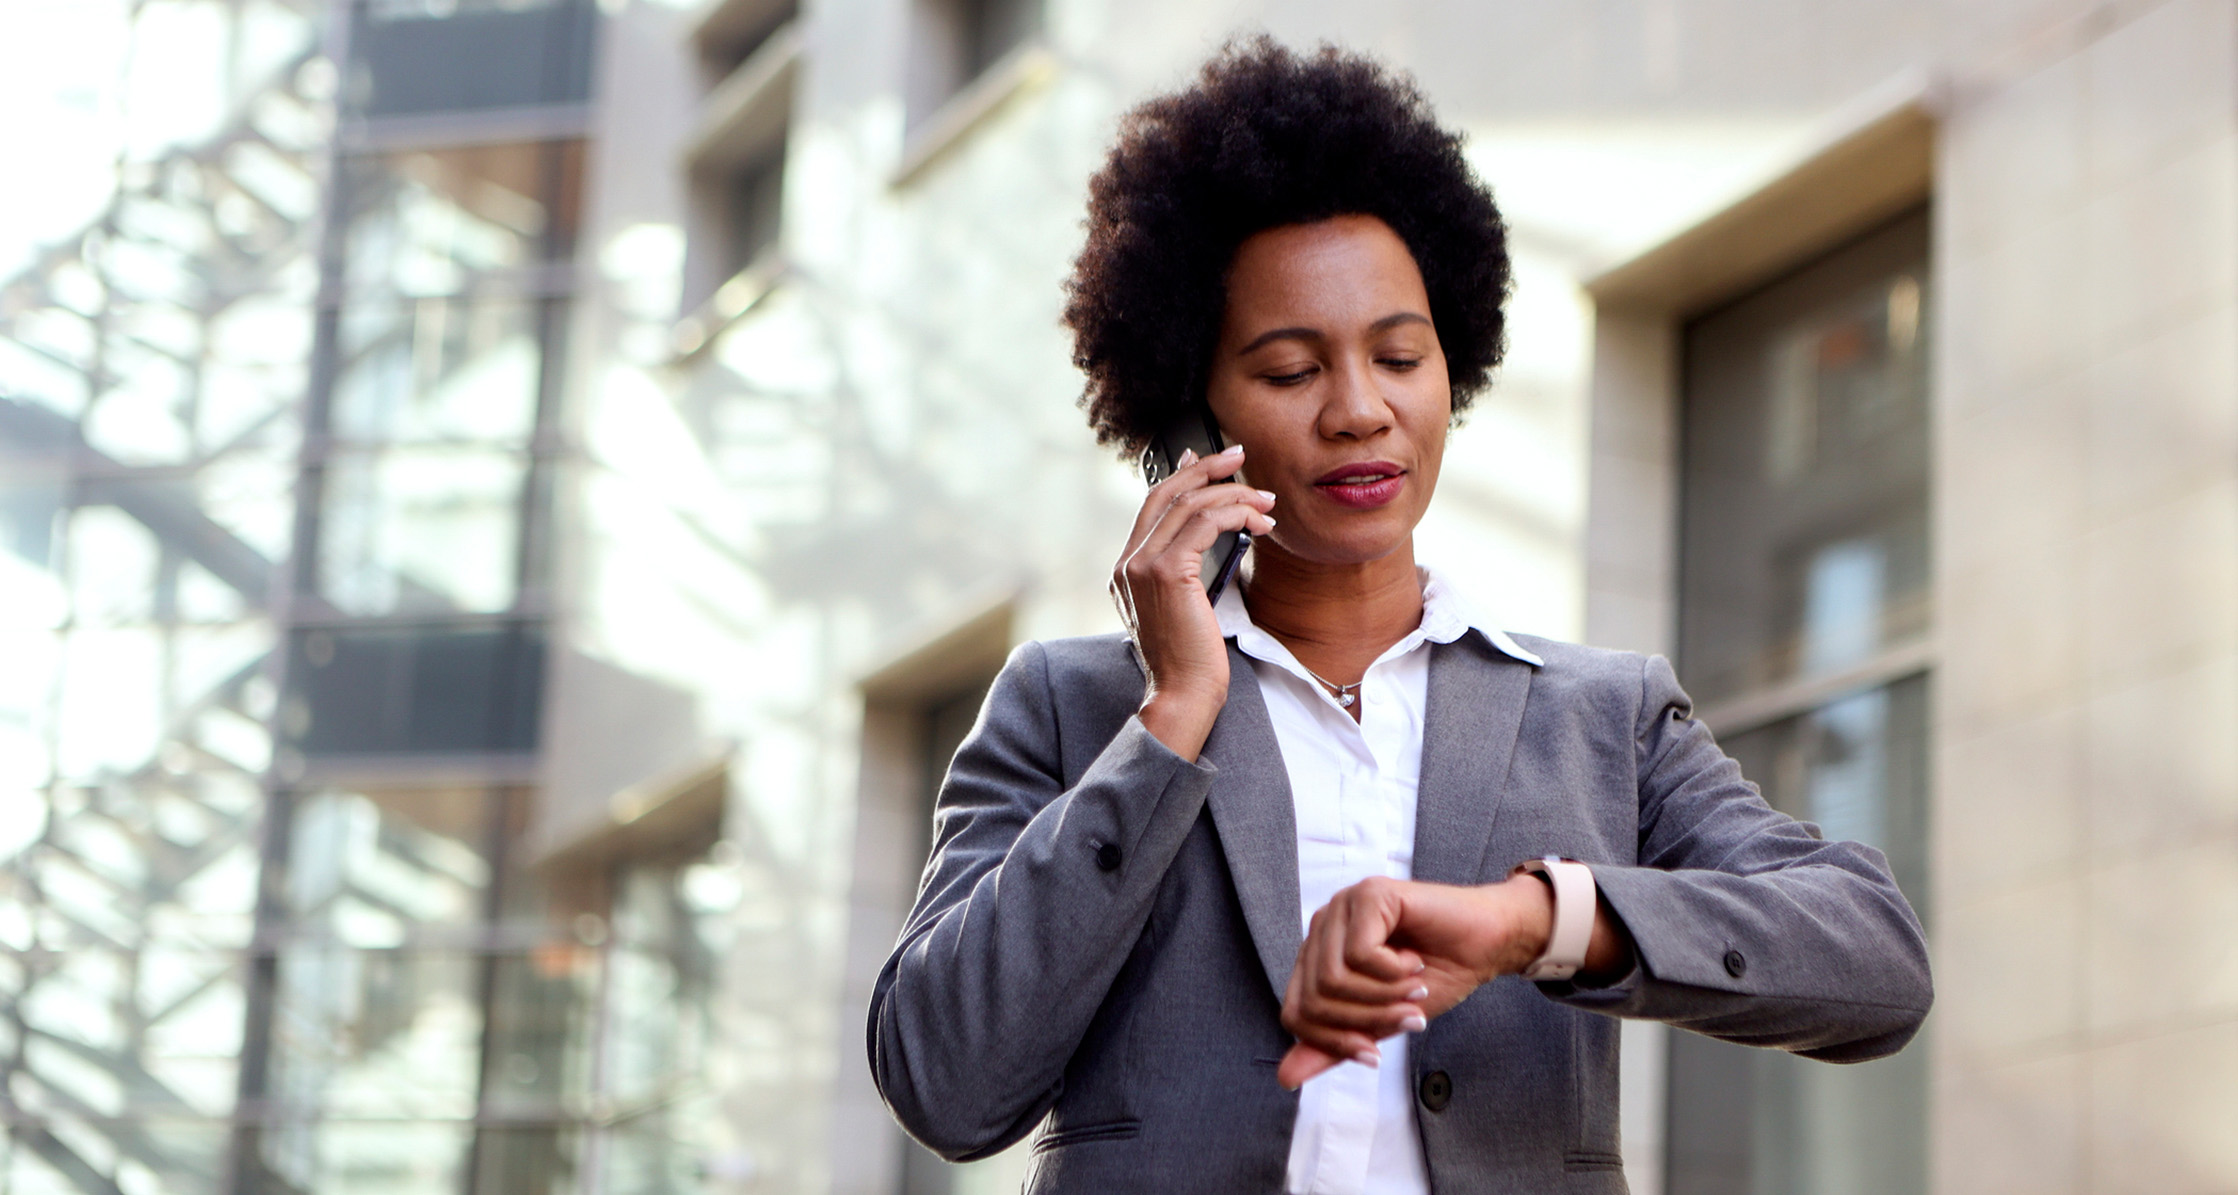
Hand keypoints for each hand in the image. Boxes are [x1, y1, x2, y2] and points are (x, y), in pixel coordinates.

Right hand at [1111, 444, 1275, 760]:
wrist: (1182, 695)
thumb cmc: (1191, 661)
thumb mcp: (1184, 607)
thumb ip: (1186, 571)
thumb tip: (1215, 532)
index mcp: (1126, 570)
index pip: (1152, 506)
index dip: (1181, 476)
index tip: (1206, 458)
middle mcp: (1127, 563)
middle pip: (1166, 493)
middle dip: (1206, 468)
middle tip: (1239, 455)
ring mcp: (1141, 566)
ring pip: (1190, 505)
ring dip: (1234, 495)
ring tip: (1266, 501)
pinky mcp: (1166, 573)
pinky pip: (1205, 524)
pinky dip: (1237, 514)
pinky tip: (1259, 522)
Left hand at [1276, 876, 1555, 1090]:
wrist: (1488, 944)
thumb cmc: (1438, 975)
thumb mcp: (1381, 1021)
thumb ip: (1336, 1044)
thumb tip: (1285, 1078)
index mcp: (1319, 954)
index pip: (1295, 1013)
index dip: (1333, 1043)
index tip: (1375, 1054)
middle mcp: (1323, 927)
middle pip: (1313, 999)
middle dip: (1365, 1021)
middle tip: (1408, 1017)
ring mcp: (1343, 906)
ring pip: (1333, 978)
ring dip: (1384, 997)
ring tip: (1415, 989)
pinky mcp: (1369, 894)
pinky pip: (1361, 954)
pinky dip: (1394, 972)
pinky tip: (1415, 961)